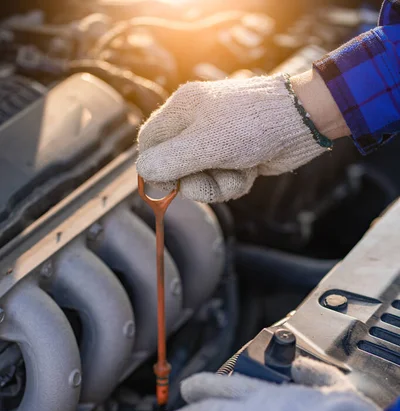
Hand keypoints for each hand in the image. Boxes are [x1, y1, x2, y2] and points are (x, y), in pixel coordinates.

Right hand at [136, 74, 327, 202]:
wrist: (302, 123)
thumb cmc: (252, 125)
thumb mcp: (203, 144)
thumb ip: (167, 161)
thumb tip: (144, 174)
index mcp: (182, 110)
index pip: (149, 142)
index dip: (154, 166)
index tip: (167, 183)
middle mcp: (196, 125)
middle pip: (174, 168)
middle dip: (194, 180)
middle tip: (211, 174)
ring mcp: (217, 143)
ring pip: (199, 180)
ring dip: (219, 184)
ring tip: (238, 169)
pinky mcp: (234, 158)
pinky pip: (221, 182)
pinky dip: (235, 183)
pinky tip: (250, 170)